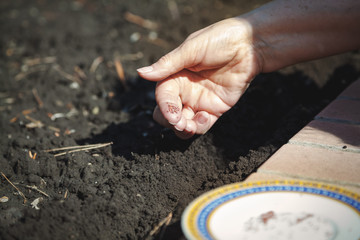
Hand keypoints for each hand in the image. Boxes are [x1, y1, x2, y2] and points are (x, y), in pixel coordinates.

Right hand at [138, 18, 262, 138]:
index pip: (162, 97)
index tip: (172, 114)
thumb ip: (168, 64)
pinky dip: (199, 127)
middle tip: (179, 122)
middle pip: (168, 114)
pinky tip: (204, 117)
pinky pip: (202, 125)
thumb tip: (140, 73)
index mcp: (175, 75)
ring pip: (183, 124)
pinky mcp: (215, 109)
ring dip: (183, 129)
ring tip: (189, 126)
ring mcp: (199, 101)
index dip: (165, 107)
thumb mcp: (192, 49)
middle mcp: (184, 90)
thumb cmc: (220, 40)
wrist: (250, 46)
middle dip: (171, 121)